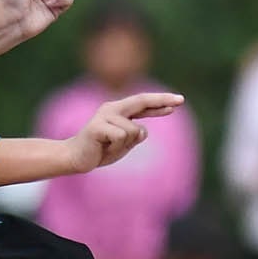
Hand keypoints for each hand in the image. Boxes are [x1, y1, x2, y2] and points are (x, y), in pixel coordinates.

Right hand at [62, 92, 182, 172]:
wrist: (76, 158)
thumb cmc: (101, 150)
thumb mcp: (124, 144)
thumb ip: (135, 136)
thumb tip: (143, 130)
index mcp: (119, 111)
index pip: (144, 104)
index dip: (161, 102)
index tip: (179, 101)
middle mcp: (112, 108)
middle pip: (142, 100)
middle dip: (162, 100)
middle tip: (181, 100)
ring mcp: (104, 116)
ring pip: (134, 130)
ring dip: (125, 145)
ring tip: (109, 147)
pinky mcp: (97, 126)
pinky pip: (121, 137)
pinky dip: (116, 148)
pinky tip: (104, 149)